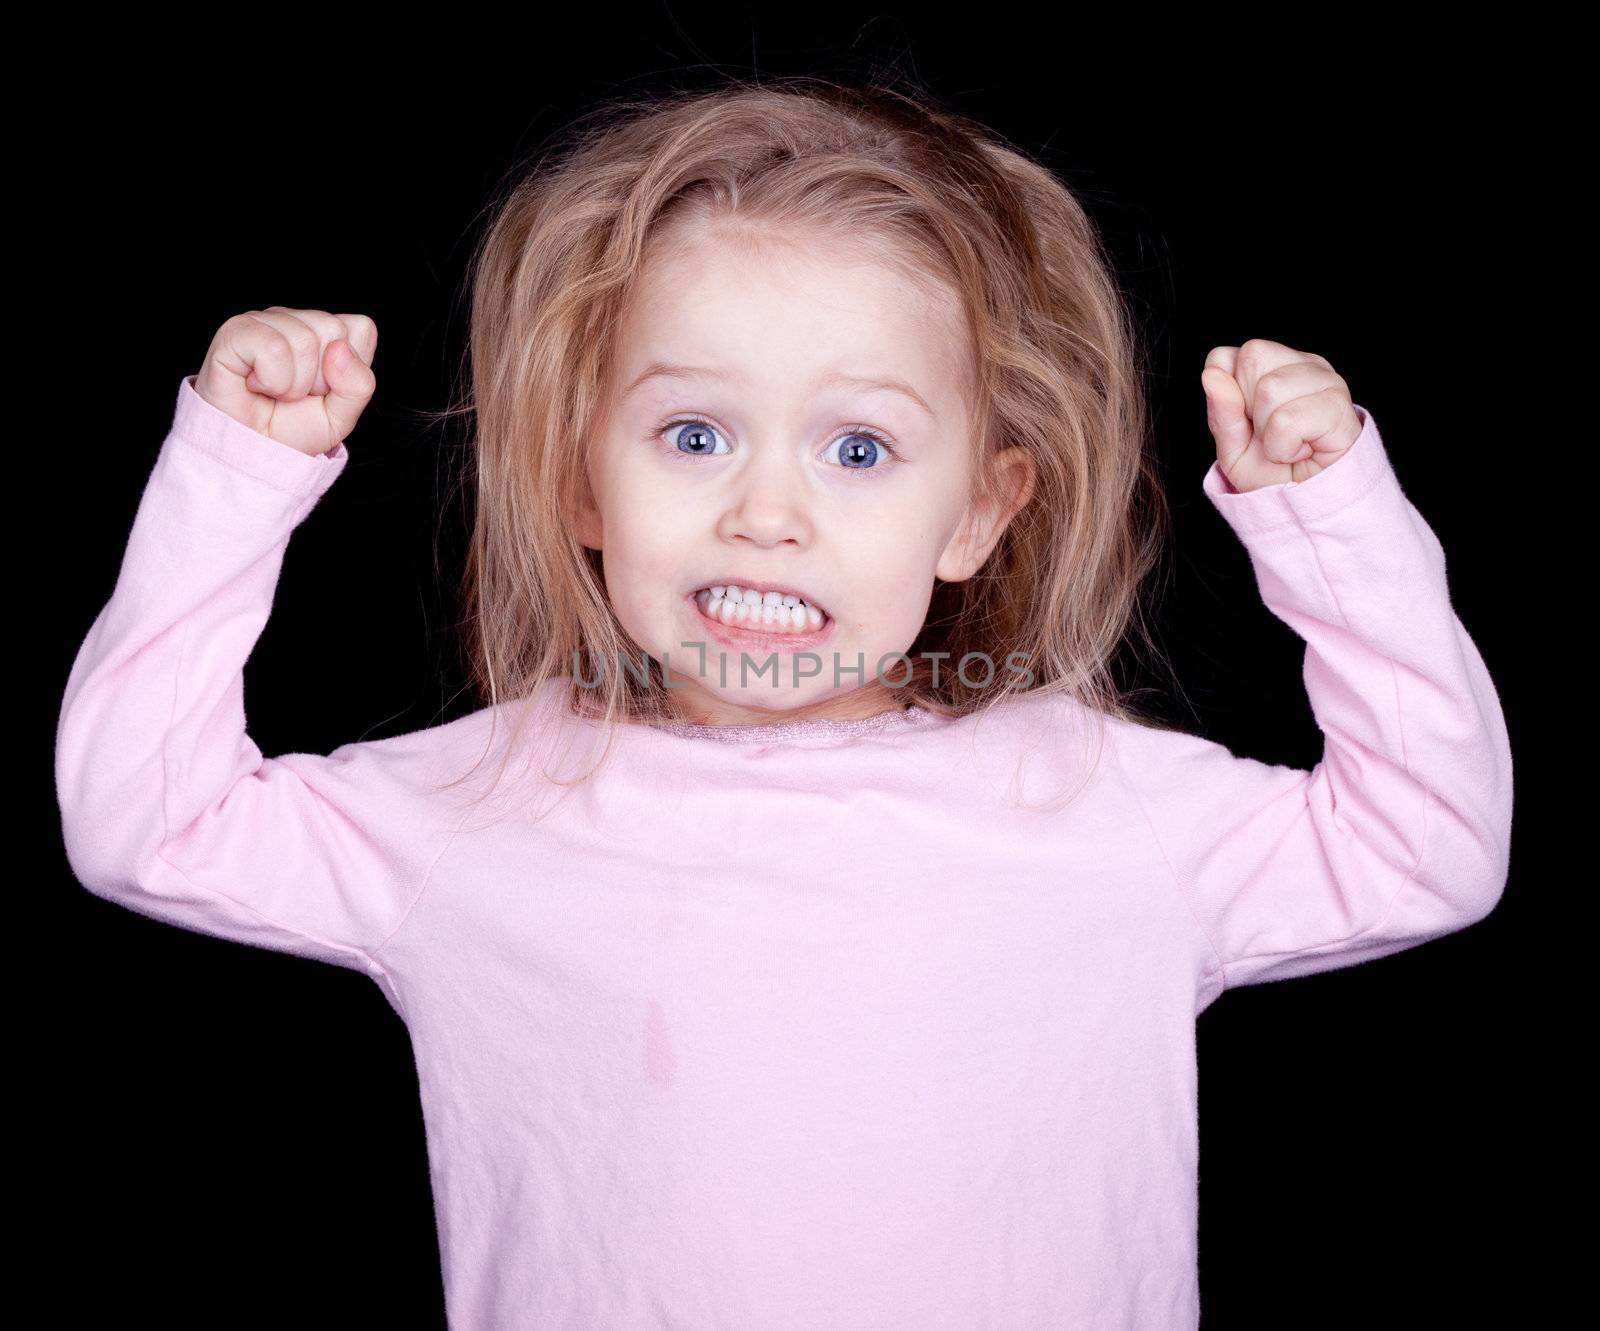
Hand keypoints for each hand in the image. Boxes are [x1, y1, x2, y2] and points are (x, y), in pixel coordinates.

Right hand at [194, 307, 377, 456]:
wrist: (251, 452)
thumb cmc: (291, 429)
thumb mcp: (340, 416)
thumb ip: (358, 386)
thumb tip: (340, 349)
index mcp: (325, 333)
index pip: (361, 328)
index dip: (348, 370)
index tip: (323, 390)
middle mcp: (295, 320)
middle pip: (333, 329)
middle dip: (320, 379)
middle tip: (294, 394)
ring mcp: (264, 321)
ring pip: (304, 340)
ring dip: (293, 384)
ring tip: (275, 392)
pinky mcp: (235, 331)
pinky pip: (273, 347)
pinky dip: (271, 380)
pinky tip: (256, 385)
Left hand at [1201, 339, 1359, 491]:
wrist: (1306, 507)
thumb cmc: (1274, 473)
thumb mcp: (1232, 447)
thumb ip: (1221, 411)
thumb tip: (1211, 374)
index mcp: (1274, 366)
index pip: (1226, 356)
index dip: (1227, 395)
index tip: (1248, 422)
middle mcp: (1304, 365)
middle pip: (1252, 357)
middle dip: (1250, 409)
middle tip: (1272, 434)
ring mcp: (1327, 381)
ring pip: (1270, 388)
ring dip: (1269, 433)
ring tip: (1289, 445)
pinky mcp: (1339, 407)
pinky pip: (1287, 420)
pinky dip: (1284, 447)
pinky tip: (1303, 452)